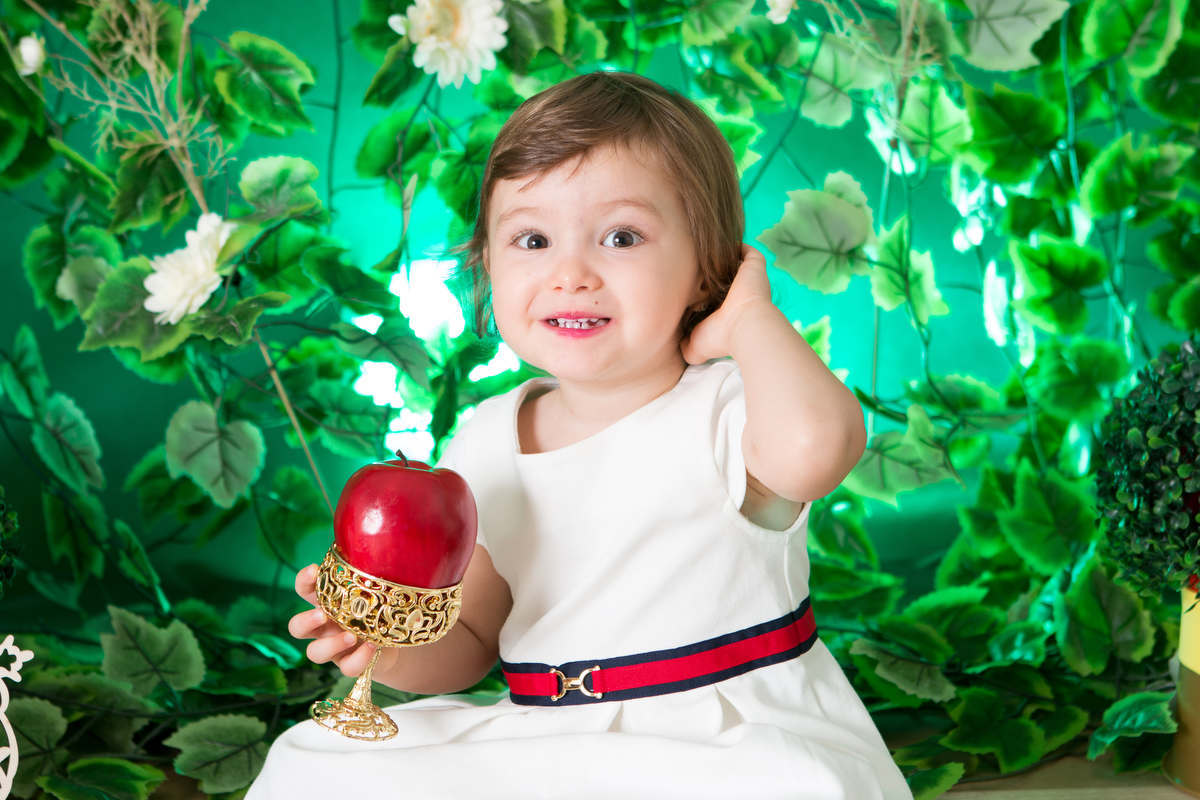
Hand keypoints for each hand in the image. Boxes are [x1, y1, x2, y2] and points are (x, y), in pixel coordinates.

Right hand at [288, 563, 395, 677]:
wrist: (392, 640)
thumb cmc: (379, 604)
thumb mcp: (375, 586)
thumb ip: (371, 569)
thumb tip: (380, 541)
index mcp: (326, 601)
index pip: (305, 589)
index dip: (304, 581)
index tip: (314, 570)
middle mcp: (324, 626)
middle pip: (296, 628)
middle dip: (305, 620)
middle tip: (323, 614)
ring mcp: (334, 648)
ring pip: (314, 653)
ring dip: (330, 645)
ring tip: (352, 635)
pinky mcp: (349, 664)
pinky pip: (346, 667)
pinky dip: (359, 658)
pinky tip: (372, 647)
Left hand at [681, 243, 773, 364]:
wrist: (745, 327)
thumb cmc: (720, 338)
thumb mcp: (695, 347)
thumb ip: (684, 345)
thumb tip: (677, 344)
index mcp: (727, 310)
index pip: (712, 295)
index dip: (699, 289)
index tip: (680, 282)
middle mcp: (739, 294)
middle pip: (723, 277)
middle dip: (708, 270)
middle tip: (689, 262)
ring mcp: (748, 280)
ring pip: (734, 262)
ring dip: (721, 256)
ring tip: (700, 248)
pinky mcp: (755, 267)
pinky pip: (747, 250)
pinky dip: (735, 244)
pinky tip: (718, 241)